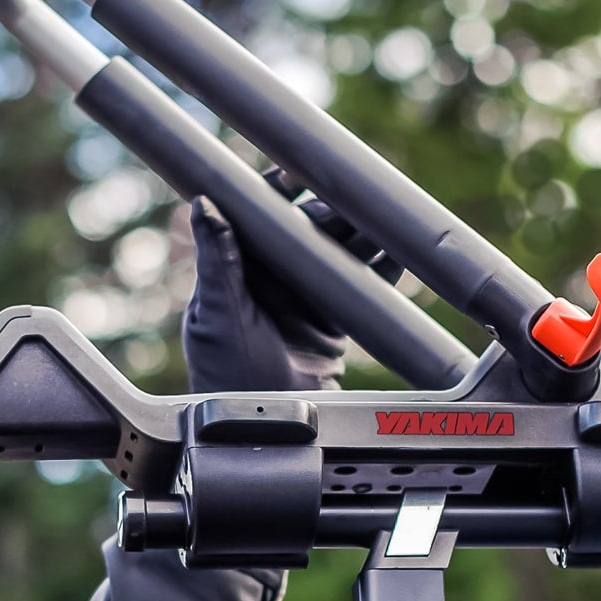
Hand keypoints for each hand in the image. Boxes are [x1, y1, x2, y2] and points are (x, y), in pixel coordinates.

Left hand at [180, 179, 398, 392]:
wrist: (266, 427)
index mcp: (235, 270)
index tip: (294, 173)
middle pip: (303, 230)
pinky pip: (359, 285)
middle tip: (348, 205)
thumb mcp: (216, 313)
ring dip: (359, 235)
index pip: (254, 217)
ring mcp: (302, 298)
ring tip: (381, 222)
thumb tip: (203, 203)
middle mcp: (269, 279)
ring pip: (335, 253)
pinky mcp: (332, 320)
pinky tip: (398, 253)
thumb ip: (216, 259)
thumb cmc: (224, 375)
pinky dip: (380, 269)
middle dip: (328, 213)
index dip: (273, 192)